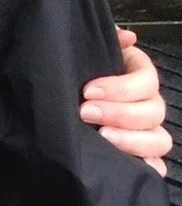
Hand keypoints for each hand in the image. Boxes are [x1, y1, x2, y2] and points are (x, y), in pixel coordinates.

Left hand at [79, 28, 171, 176]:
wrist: (47, 106)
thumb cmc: (69, 78)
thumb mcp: (82, 56)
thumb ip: (104, 41)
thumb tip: (128, 38)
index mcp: (136, 76)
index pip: (147, 81)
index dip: (121, 87)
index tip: (88, 91)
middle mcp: (146, 105)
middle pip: (154, 111)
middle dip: (119, 113)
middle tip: (84, 113)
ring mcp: (146, 133)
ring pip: (159, 140)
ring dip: (131, 140)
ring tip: (101, 138)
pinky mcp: (140, 158)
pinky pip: (156, 166)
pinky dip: (147, 168)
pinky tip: (126, 167)